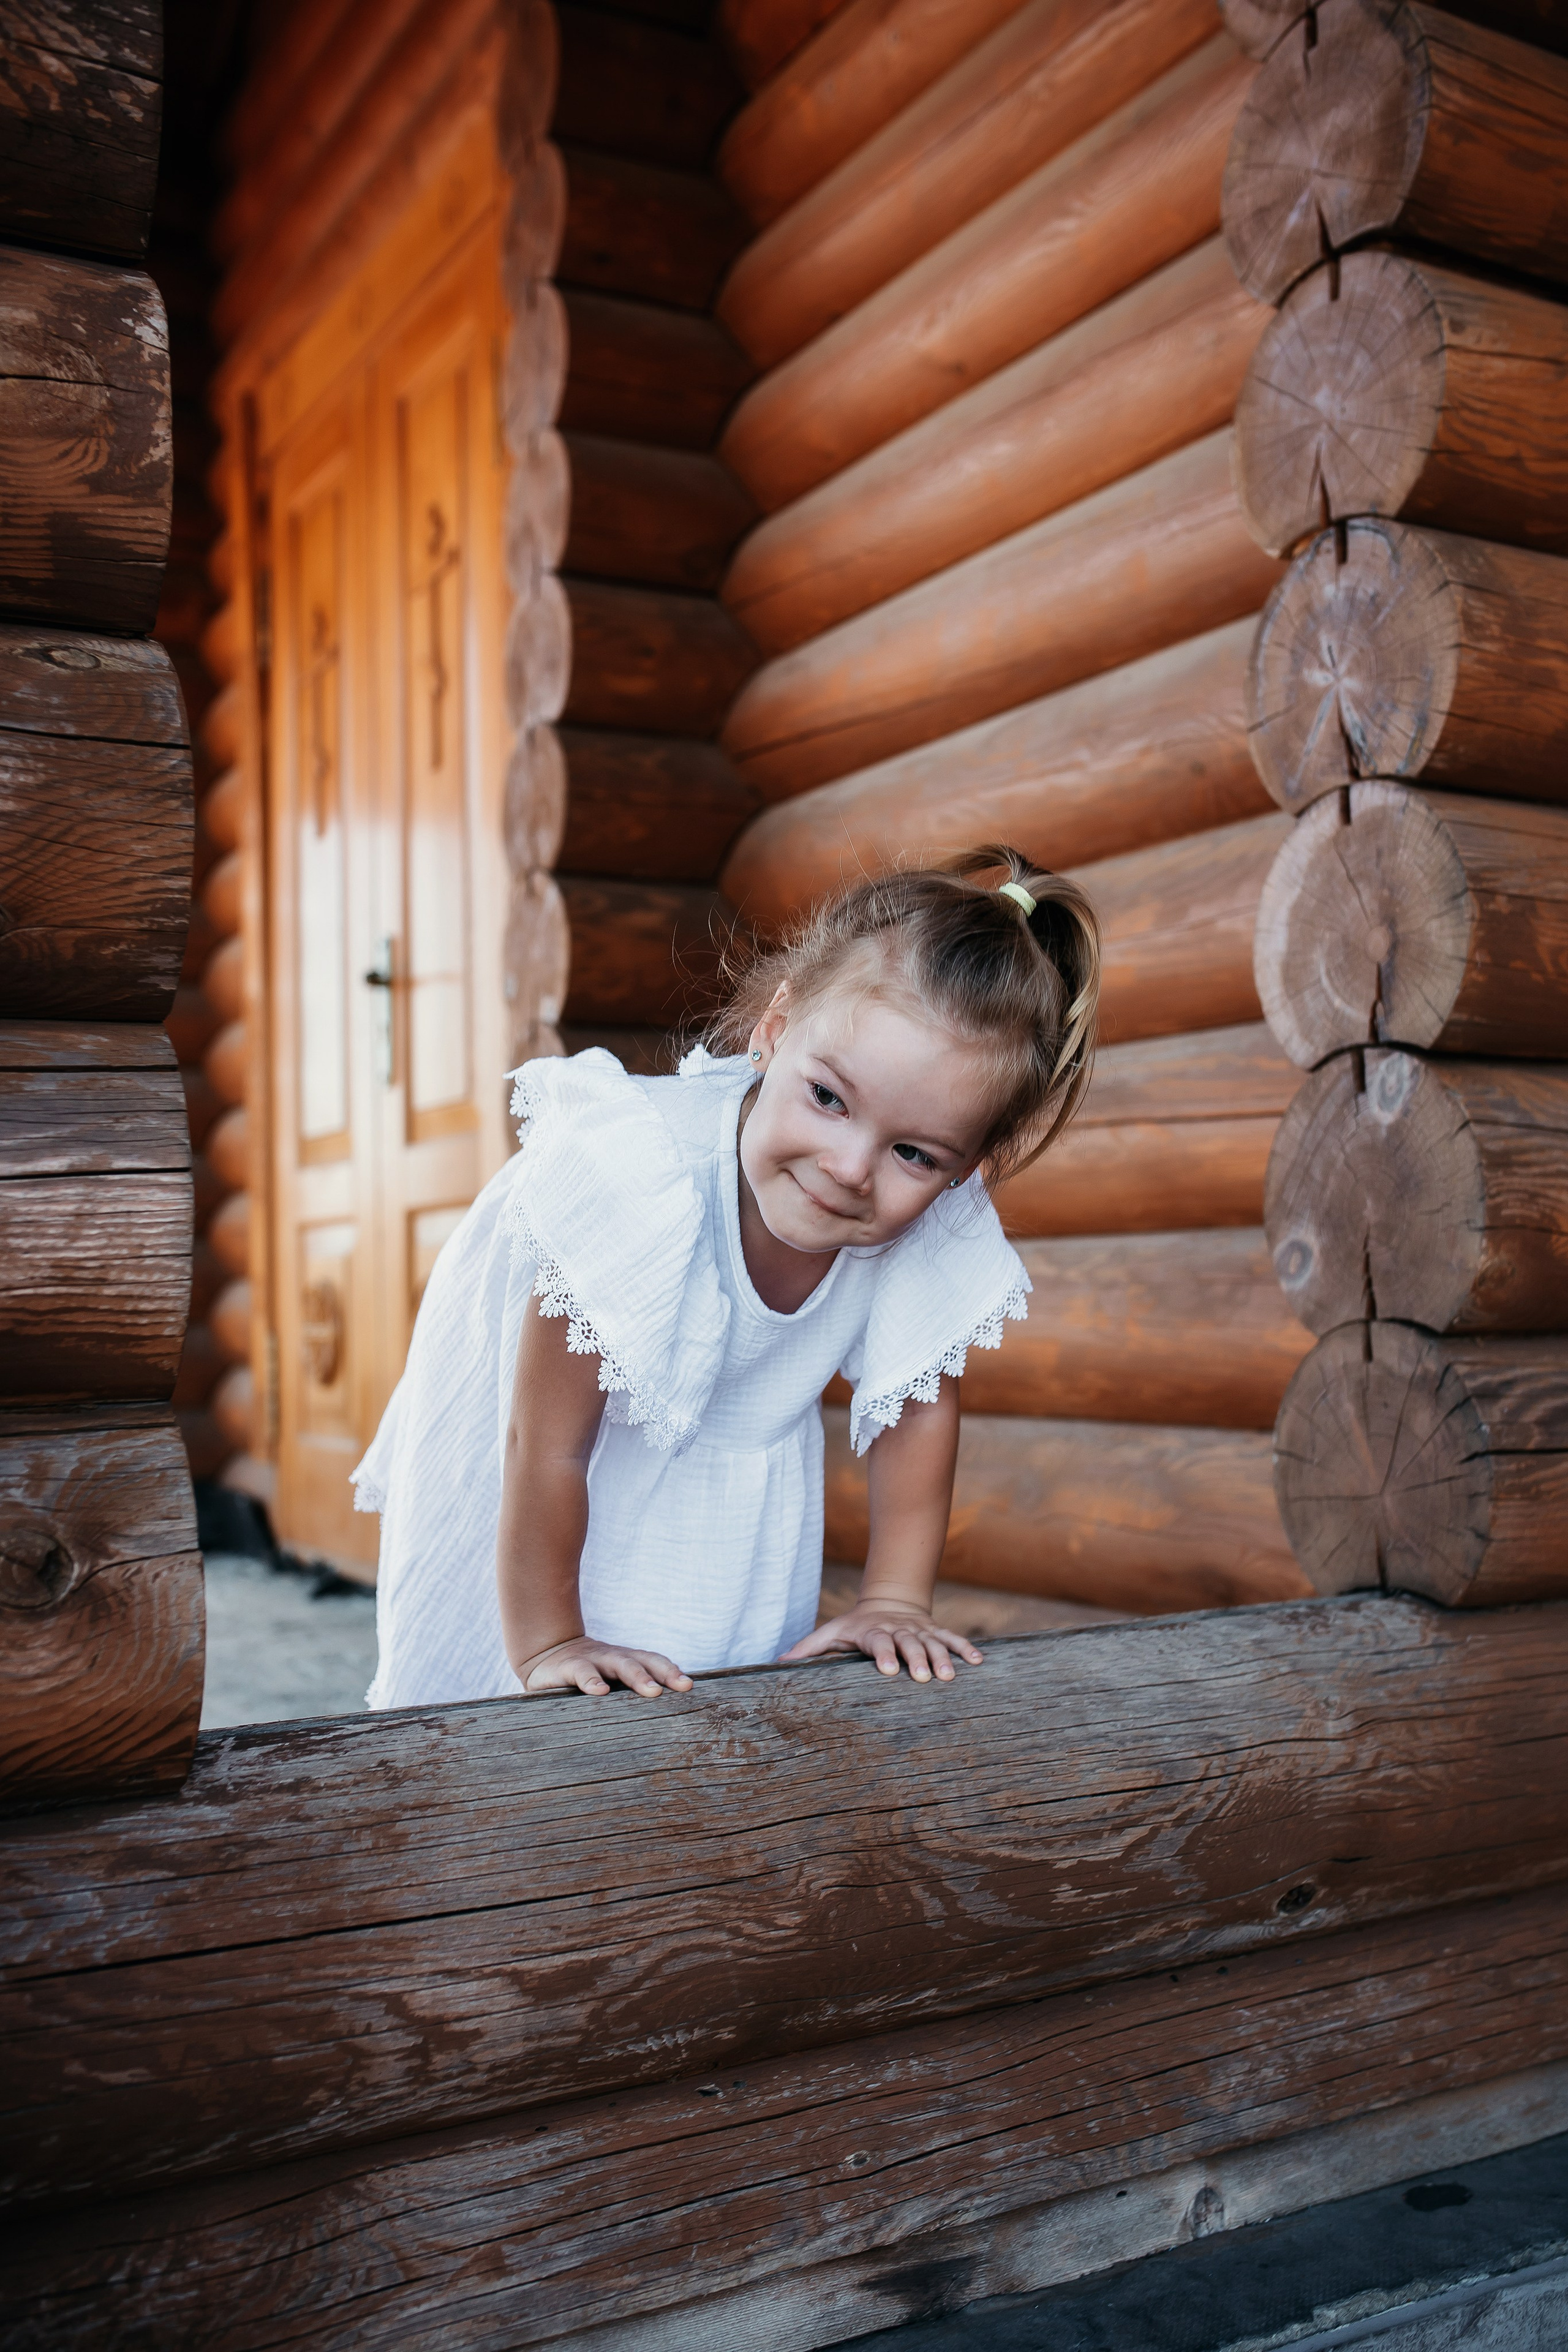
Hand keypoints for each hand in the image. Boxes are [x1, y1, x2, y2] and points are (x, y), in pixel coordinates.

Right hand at [516, 1636, 692, 1696]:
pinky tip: (599, 1691)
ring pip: (618, 1663)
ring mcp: (592, 1660)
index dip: (671, 1671)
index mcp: (626, 1661)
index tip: (689, 1686)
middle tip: (681, 1687)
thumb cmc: (585, 1676)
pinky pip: (581, 1672)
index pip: (654, 1661)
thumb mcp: (607, 1681)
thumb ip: (627, 1695)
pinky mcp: (568, 1667)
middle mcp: (613, 1657)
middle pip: (642, 1661)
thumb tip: (660, 1724)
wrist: (544, 1654)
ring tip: (651, 1690)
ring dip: (637, 1675)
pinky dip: (591, 1680)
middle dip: (663, 1673)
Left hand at [780, 1598, 981, 1682]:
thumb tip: (777, 1662)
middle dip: (917, 1658)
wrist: (888, 1601)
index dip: (883, 1654)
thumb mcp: (831, 1632)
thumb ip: (809, 1648)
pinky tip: (978, 1662)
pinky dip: (965, 1648)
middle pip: (909, 1643)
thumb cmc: (855, 1626)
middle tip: (924, 1678)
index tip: (888, 1670)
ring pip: (933, 1642)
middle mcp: (898, 1630)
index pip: (877, 1642)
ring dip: (943, 1657)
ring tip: (950, 1677)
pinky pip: (952, 1638)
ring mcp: (919, 1630)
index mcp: (872, 1632)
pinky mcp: (935, 1631)